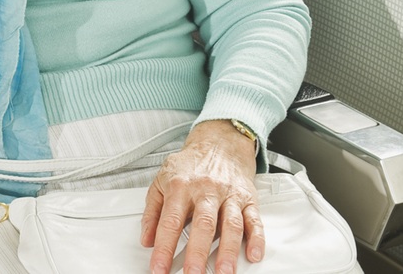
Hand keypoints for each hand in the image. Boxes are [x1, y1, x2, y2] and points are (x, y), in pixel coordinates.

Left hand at [140, 120, 264, 273]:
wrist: (219, 143)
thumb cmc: (189, 165)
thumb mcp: (161, 181)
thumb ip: (152, 211)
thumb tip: (146, 239)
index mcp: (180, 187)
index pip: (169, 222)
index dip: (164, 248)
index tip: (159, 268)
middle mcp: (205, 190)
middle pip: (202, 225)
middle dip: (197, 254)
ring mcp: (228, 194)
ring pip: (230, 224)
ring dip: (228, 251)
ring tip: (224, 272)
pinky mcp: (248, 198)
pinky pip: (254, 219)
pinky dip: (256, 238)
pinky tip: (253, 254)